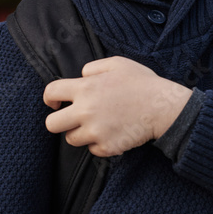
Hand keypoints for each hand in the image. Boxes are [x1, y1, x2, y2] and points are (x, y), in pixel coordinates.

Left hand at [42, 56, 191, 156]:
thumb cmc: (142, 83)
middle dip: (58, 121)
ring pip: (71, 139)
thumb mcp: (117, 64)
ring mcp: (95, 131)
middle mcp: (85, 111)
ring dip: (80, 133)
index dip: (50, 98)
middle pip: (51, 124)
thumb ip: (93, 68)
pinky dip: (99, 144)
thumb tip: (81, 76)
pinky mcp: (107, 147)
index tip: (55, 103)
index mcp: (85, 88)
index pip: (51, 92)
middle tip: (71, 119)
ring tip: (98, 125)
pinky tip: (112, 133)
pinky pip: (92, 150)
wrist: (162, 107)